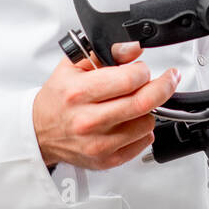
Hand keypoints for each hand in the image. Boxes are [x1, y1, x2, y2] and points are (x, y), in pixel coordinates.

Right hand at [32, 41, 179, 170]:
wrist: (39, 131)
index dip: (143, 70)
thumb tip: (133, 48)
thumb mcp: (74, 65)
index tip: (142, 68)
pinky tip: (130, 121)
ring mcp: (99, 144)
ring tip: (134, 102)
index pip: (128, 80)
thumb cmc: (58, 98)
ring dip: (149, 109)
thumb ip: (106, 52)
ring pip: (147, 123)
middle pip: (143, 103)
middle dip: (163, 86)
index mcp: (79, 93)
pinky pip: (143, 142)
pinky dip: (143, 129)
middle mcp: (88, 121)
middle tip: (168, 79)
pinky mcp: (107, 160)